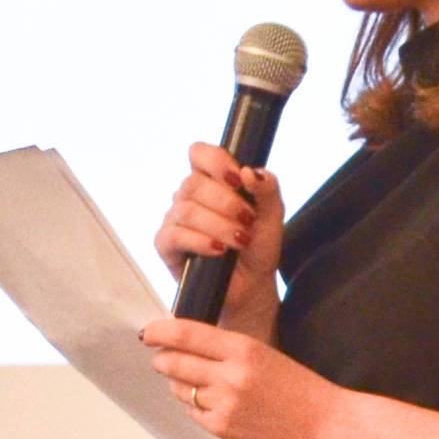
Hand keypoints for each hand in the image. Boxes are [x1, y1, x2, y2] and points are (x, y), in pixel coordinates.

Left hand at [138, 317, 335, 438]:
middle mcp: (230, 376)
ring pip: (180, 389)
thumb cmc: (294, 385)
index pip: (187, 335)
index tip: (148, 332)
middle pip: (174, 362)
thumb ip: (223, 348)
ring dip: (179, 383)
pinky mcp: (222, 429)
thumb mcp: (261, 353)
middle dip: (162, 359)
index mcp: (242, 349)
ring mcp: (224, 405)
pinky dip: (196, 406)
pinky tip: (214, 404)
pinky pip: (193, 413)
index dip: (160, 332)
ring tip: (197, 382)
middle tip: (160, 358)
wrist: (320, 423)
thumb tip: (182, 344)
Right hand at [153, 143, 285, 288]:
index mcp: (211, 181)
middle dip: (227, 203)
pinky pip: (175, 234)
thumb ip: (267, 187)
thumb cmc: (257, 246)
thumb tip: (248, 171)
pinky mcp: (166, 245)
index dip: (216, 161)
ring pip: (187, 210)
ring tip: (240, 241)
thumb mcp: (272, 214)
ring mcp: (175, 219)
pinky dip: (200, 241)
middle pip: (195, 183)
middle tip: (248, 222)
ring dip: (219, 225)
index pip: (199, 153)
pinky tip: (218, 250)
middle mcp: (189, 196)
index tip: (238, 180)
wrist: (251, 285)